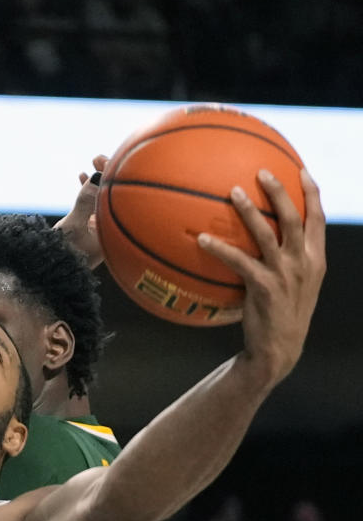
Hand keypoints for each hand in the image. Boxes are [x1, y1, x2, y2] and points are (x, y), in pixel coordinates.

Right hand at [54, 155, 108, 268]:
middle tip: (96, 158)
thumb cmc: (61, 256)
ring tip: (90, 167)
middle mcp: (109, 234)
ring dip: (96, 184)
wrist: (49, 278)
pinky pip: (93, 209)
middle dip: (105, 176)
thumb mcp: (72, 226)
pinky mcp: (89, 235)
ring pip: (102, 202)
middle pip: (113, 198)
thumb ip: (85, 202)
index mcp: (112, 234)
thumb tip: (98, 179)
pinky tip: (82, 180)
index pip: (116, 198)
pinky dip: (89, 195)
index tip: (99, 160)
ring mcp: (99, 235)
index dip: (110, 175)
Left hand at [200, 169, 325, 388]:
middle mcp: (303, 263)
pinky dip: (219, 248)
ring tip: (232, 192)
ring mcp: (285, 275)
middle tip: (261, 171)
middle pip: (294, 217)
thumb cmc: (283, 315)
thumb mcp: (297, 286)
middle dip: (279, 191)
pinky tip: (202, 239)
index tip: (301, 170)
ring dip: (249, 210)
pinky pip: (238, 261)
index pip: (318, 219)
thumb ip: (290, 261)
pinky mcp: (264, 287)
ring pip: (267, 233)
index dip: (311, 193)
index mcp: (315, 260)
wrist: (279, 349)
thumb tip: (269, 239)